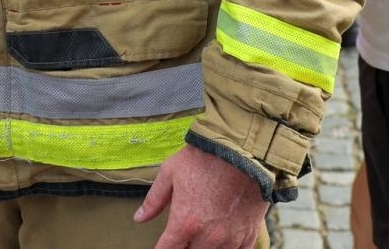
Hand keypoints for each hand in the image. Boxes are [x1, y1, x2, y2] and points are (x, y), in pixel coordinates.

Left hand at [136, 145, 267, 248]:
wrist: (243, 150)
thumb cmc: (205, 158)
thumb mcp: (171, 172)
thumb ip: (154, 200)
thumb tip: (139, 218)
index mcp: (185, 223)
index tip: (163, 244)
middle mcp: (208, 237)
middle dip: (183, 247)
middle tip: (182, 236)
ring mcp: (230, 238)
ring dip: (204, 248)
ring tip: (201, 236)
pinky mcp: (249, 234)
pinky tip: (223, 241)